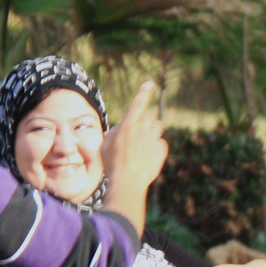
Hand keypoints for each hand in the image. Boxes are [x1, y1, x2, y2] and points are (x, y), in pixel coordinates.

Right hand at [101, 82, 167, 233]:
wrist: (126, 182)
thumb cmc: (111, 165)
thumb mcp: (104, 146)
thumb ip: (112, 134)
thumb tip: (116, 130)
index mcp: (128, 125)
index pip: (138, 103)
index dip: (144, 92)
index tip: (150, 84)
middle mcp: (142, 129)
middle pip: (148, 117)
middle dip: (144, 124)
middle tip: (136, 138)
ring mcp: (153, 139)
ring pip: (157, 129)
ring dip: (151, 134)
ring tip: (142, 148)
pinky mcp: (161, 150)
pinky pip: (162, 144)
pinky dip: (156, 149)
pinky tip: (147, 158)